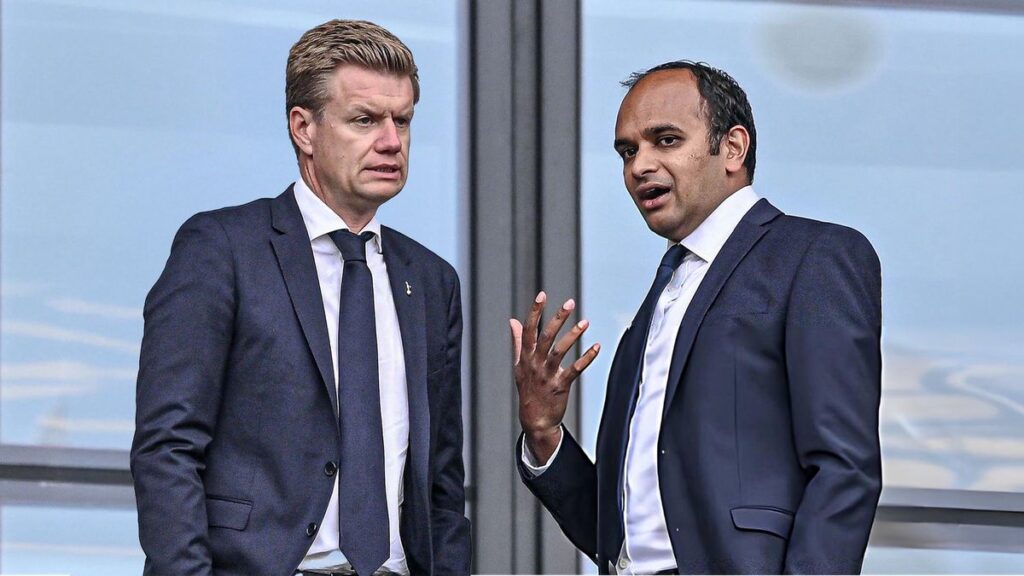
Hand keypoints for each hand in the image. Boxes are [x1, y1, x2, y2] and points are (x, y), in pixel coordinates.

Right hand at [510, 291, 599, 462]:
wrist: (534, 419)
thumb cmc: (528, 389)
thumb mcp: (519, 365)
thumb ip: (517, 342)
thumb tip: (513, 321)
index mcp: (525, 357)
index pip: (528, 330)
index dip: (534, 312)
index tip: (542, 295)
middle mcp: (535, 364)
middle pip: (545, 337)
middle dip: (557, 319)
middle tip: (569, 303)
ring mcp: (547, 375)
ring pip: (560, 351)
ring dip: (573, 336)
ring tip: (585, 322)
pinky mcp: (560, 386)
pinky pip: (575, 369)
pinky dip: (586, 358)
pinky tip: (596, 347)